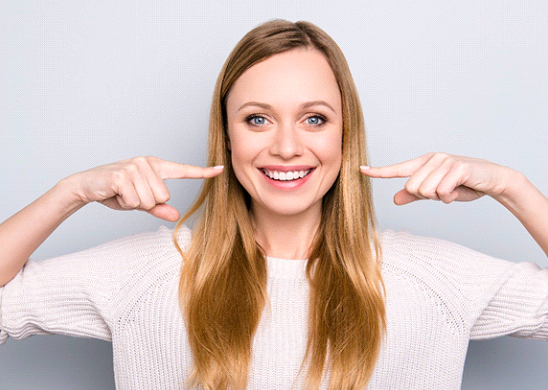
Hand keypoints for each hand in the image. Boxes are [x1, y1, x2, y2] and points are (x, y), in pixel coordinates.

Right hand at [66, 156, 223, 220]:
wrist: (86, 185)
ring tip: (122, 193)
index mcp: (155, 166)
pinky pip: (136, 200)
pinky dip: (125, 202)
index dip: (203, 172)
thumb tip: (176, 215)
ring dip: (135, 203)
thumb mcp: (140, 202)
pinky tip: (115, 193)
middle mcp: (147, 163)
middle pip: (164, 196)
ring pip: (151, 200)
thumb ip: (159, 208)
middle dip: (147, 202)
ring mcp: (135, 167)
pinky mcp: (123, 175)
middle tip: (130, 195)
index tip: (221, 169)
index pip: (183, 170)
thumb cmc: (115, 192)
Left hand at [360, 152, 512, 204]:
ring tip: (452, 190)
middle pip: (412, 188)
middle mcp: (432, 159)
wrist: (493, 180)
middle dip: (427, 196)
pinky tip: (459, 190)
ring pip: (426, 190)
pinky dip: (450, 197)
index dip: (379, 171)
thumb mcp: (436, 192)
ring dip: (440, 197)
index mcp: (424, 163)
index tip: (361, 169)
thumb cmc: (463, 185)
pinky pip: (442, 191)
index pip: (397, 169)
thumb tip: (394, 199)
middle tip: (443, 192)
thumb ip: (415, 196)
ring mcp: (445, 161)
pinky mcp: (457, 168)